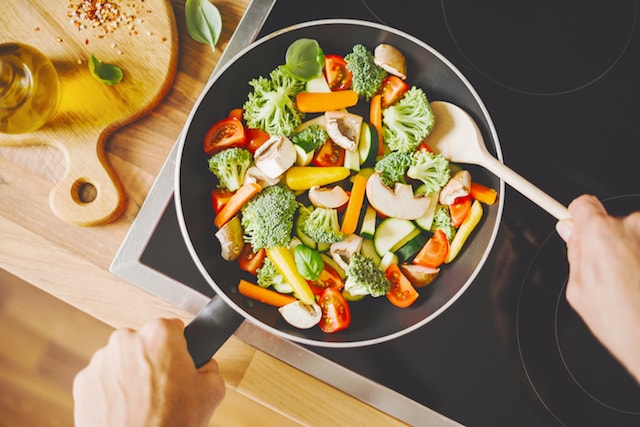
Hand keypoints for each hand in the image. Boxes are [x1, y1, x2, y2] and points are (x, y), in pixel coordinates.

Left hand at [73, 318, 224, 426]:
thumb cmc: (170, 424)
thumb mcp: (211, 392)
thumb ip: (210, 368)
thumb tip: (204, 366)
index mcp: (159, 335)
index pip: (174, 327)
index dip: (180, 347)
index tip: (180, 362)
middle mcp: (127, 340)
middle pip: (146, 342)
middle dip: (155, 360)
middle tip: (165, 388)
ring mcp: (102, 360)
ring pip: (123, 359)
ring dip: (133, 374)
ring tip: (145, 403)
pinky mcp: (84, 381)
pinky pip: (104, 378)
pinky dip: (113, 390)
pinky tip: (126, 409)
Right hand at [556, 194, 639, 381]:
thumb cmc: (622, 322)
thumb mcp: (578, 290)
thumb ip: (575, 254)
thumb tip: (570, 233)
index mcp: (600, 233)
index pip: (584, 205)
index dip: (579, 218)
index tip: (578, 228)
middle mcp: (632, 226)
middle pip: (612, 222)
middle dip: (609, 242)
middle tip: (609, 273)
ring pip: (635, 236)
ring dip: (632, 252)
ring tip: (632, 284)